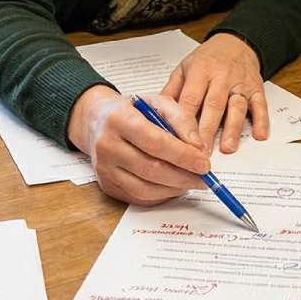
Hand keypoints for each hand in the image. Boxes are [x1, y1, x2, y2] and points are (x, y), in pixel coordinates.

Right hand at [66, 86, 210, 205]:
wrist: (97, 120)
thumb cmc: (131, 110)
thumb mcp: (158, 102)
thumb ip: (181, 119)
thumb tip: (198, 147)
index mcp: (120, 119)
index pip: (155, 142)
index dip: (183, 156)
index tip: (204, 163)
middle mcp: (107, 145)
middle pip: (151, 169)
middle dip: (183, 176)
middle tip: (204, 178)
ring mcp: (105, 168)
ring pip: (145, 188)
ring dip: (174, 189)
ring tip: (191, 182)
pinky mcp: (106, 185)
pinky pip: (138, 198)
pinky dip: (161, 195)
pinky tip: (173, 186)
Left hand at [162, 32, 268, 153]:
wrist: (236, 43)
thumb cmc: (207, 59)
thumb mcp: (184, 67)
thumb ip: (172, 90)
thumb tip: (156, 114)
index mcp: (201, 71)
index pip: (191, 98)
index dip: (185, 120)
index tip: (180, 141)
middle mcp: (222, 77)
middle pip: (214, 105)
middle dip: (207, 130)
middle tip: (201, 153)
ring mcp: (241, 83)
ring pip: (237, 107)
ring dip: (233, 128)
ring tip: (227, 149)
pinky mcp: (257, 89)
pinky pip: (260, 105)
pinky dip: (261, 120)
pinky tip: (259, 136)